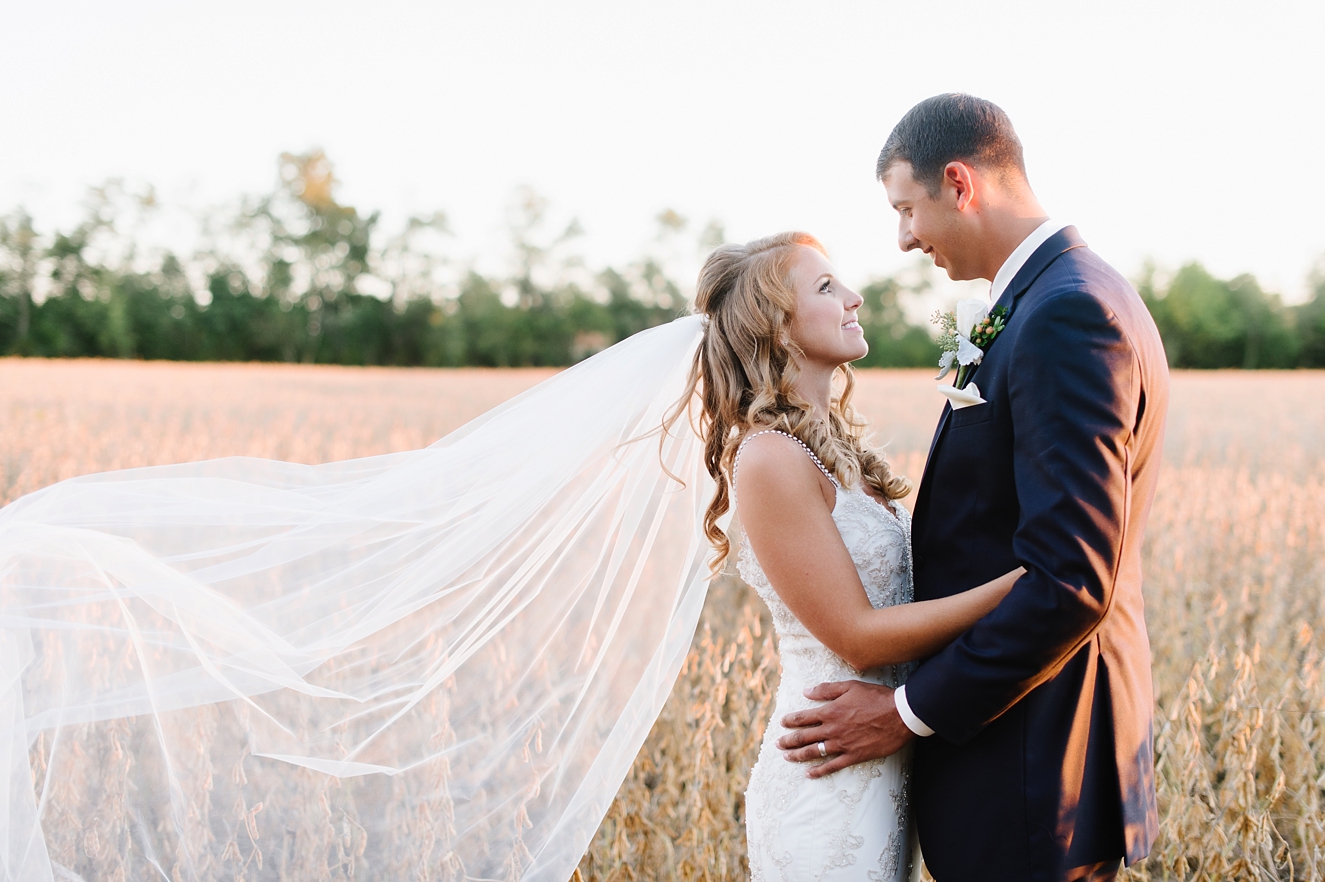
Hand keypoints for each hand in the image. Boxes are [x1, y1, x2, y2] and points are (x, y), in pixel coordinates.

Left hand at [775, 680, 915, 777]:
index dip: (790, 721)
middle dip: (788, 741)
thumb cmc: (876, 697)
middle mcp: (832, 730)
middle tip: (778, 744)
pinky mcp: (854, 756)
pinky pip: (832, 766)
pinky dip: (819, 771)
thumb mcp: (849, 686)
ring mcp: (842, 744)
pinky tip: (809, 774)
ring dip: (798, 755)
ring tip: (787, 757)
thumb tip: (806, 692)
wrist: (900, 715)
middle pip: (804, 737)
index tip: (782, 723)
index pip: (803, 718)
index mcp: (830, 712)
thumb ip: (826, 690)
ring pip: (814, 752)